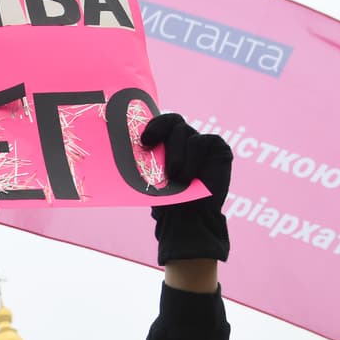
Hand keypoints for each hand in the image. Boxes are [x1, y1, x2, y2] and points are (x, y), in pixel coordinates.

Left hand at [140, 114, 232, 264]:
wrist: (187, 220)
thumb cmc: (167, 200)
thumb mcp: (149, 176)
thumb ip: (143, 157)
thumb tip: (120, 145)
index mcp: (169, 143)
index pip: (161, 122)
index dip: (152, 124)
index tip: (142, 139)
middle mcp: (186, 139)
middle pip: (172, 120)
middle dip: (158, 128)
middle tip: (147, 143)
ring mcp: (203, 142)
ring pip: (184, 131)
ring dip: (175, 156)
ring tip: (175, 178)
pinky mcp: (218, 148)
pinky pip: (200, 142)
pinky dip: (191, 159)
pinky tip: (189, 178)